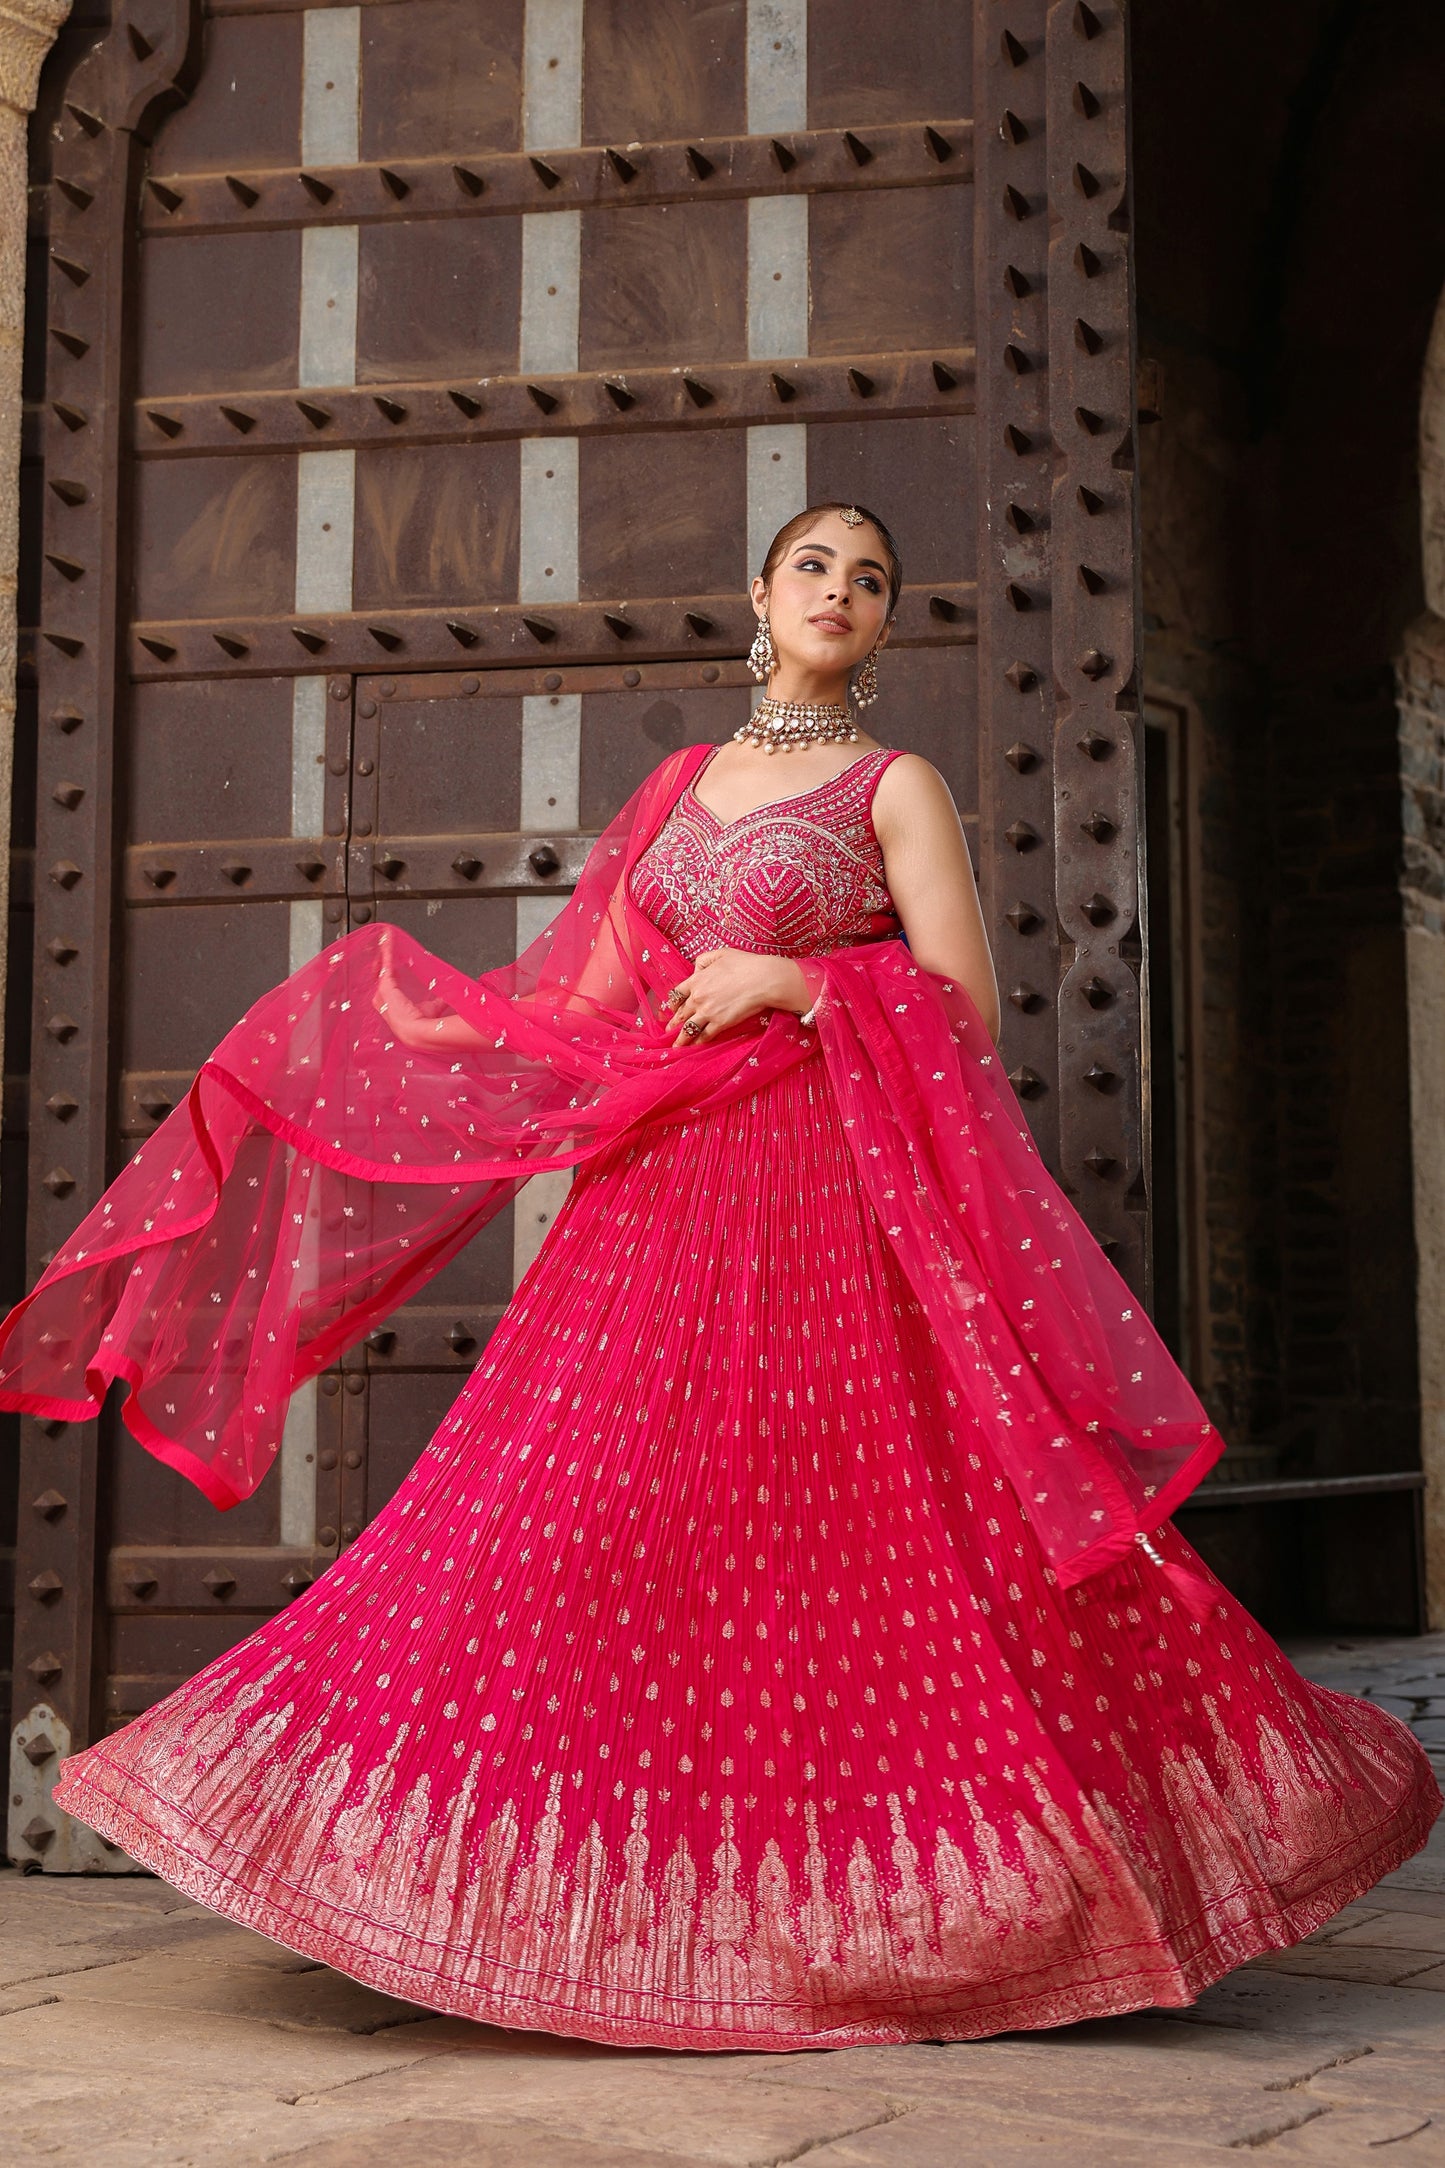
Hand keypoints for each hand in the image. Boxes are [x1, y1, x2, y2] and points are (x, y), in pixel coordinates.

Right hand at [372, 927, 482, 1051]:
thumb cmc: (422, 1023)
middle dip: (383, 961)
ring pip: (382, 967)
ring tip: (386, 940)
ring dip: (385, 953)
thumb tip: (448, 997)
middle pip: (382, 974)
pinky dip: (387, 950)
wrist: (416, 1032)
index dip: (392, 973)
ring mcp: (383, 991)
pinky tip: (388, 939)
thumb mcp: (431, 1009)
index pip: (391, 984)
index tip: (394, 963)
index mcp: (393, 1003)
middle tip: (386, 947)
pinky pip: (386, 962)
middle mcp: (384, 997)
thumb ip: (437, 1002)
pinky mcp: (386, 984)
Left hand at [663, 948, 811, 1044]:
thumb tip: (696, 971)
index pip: (678, 994)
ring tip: (676, 1046)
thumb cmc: (745, 964)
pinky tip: (695, 1046)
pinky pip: (705, 1035)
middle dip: (673, 1023)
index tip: (672, 1009)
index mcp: (697, 980)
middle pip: (681, 1013)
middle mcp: (698, 997)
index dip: (673, 1003)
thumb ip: (703, 960)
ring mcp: (708, 1012)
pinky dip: (698, 1042)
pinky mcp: (720, 1023)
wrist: (762, 979)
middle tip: (668, 1031)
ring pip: (689, 1028)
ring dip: (681, 1039)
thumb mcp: (720, 953)